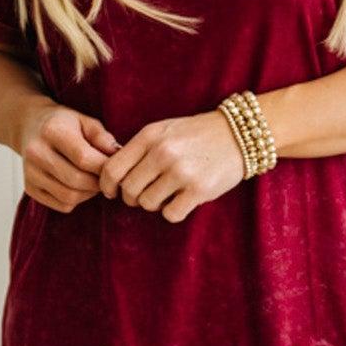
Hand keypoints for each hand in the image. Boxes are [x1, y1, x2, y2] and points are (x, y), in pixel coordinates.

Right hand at [16, 99, 122, 211]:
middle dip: (98, 183)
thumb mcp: (85, 121)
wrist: (31, 126)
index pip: (83, 158)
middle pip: (76, 181)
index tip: (116, 167)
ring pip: (69, 197)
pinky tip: (79, 187)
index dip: (104, 167)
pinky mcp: (30, 188)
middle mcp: (36, 152)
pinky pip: (62, 205)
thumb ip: (102, 137)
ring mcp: (30, 173)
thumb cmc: (64, 124)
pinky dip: (77, 200)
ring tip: (94, 181)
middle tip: (107, 178)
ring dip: (89, 194)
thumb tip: (117, 155)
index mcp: (52, 131)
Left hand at [98, 110, 248, 221]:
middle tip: (144, 194)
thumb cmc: (196, 135)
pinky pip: (170, 214)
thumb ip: (138, 149)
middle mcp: (163, 153)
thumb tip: (112, 176)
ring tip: (167, 193)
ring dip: (154, 204)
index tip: (112, 192)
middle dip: (132, 197)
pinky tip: (181, 200)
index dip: (107, 185)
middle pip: (128, 190)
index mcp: (150, 136)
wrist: (238, 134)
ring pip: (148, 204)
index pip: (112, 169)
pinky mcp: (199, 190)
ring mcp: (181, 172)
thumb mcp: (164, 131)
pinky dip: (173, 211)